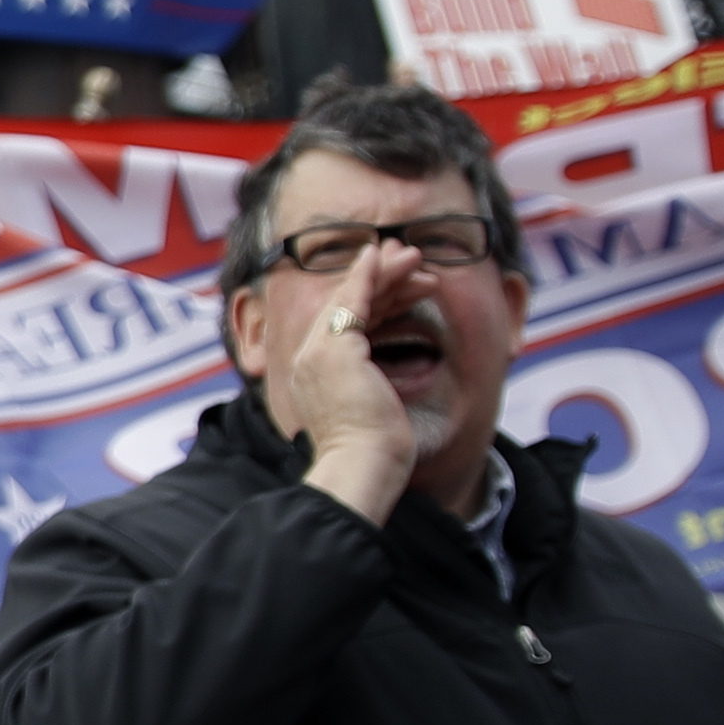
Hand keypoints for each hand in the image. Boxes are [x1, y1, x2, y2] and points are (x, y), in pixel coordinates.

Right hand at [290, 264, 420, 522]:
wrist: (362, 468)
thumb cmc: (374, 455)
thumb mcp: (374, 413)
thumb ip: (373, 391)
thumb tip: (385, 390)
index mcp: (315, 377)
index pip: (345, 326)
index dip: (376, 301)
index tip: (405, 288)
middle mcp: (308, 360)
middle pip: (344, 306)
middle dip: (381, 280)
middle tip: (411, 261)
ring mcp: (317, 353)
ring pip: (351, 298)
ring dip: (384, 272)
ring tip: (415, 257)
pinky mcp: (335, 350)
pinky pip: (353, 301)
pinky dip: (369, 275)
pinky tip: (385, 257)